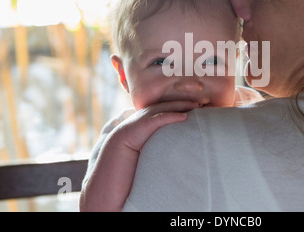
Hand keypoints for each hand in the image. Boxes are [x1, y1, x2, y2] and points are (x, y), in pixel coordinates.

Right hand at [80, 100, 198, 211]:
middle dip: (177, 103)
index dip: (172, 108)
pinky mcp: (123, 136)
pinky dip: (167, 117)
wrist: (104, 201)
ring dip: (176, 106)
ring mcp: (122, 130)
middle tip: (198, 102)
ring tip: (195, 105)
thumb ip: (155, 153)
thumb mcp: (145, 166)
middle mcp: (125, 128)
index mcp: (129, 134)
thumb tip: (178, 155)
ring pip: (153, 112)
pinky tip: (183, 117)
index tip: (193, 109)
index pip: (153, 114)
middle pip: (155, 109)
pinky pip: (149, 122)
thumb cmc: (123, 189)